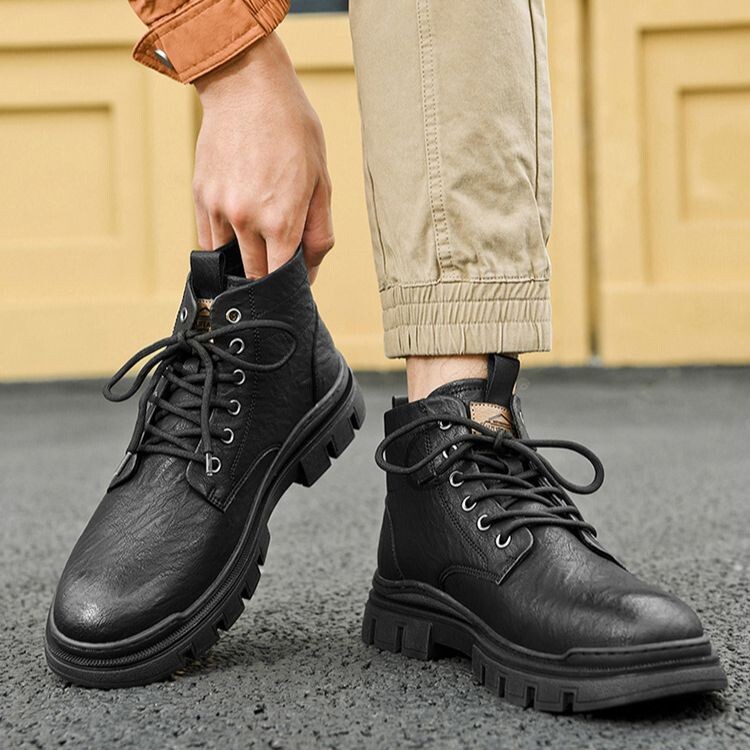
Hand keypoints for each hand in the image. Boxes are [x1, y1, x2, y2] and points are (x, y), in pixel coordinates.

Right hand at [193, 32, 333, 280]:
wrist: (247, 87)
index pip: (279, 278)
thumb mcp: (321, 181)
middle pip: (252, 275)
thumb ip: (318, 234)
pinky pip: (208, 241)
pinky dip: (223, 246)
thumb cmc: (293, 130)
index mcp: (281, 220)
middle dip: (267, 277)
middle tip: (277, 262)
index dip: (287, 285)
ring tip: (258, 242)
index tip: (292, 283)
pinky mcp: (200, 197)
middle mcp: (245, 220)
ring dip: (242, 261)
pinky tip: (238, 232)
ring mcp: (218, 210)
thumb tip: (309, 273)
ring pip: (227, 261)